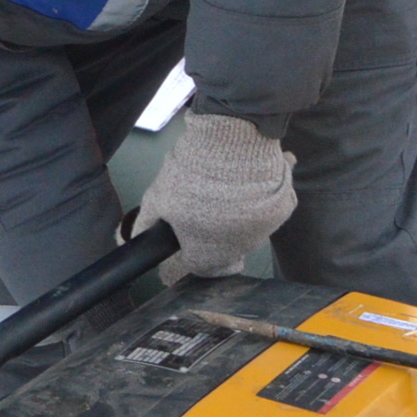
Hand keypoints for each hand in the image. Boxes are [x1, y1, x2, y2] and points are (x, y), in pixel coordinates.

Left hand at [132, 112, 296, 284]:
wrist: (236, 147)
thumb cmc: (192, 177)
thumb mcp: (158, 198)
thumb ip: (148, 223)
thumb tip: (134, 239)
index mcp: (206, 255)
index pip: (195, 269)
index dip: (184, 257)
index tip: (182, 242)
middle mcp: (238, 251)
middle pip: (221, 251)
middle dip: (209, 235)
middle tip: (200, 208)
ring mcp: (263, 231)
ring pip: (245, 231)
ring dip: (234, 217)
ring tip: (222, 189)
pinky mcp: (281, 210)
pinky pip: (265, 210)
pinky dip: (256, 199)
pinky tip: (245, 179)